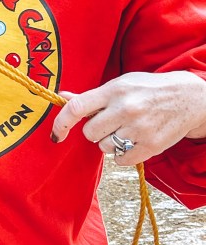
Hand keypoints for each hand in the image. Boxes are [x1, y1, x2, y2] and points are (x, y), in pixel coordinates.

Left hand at [51, 71, 205, 163]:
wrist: (187, 98)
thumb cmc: (148, 89)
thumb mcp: (121, 84)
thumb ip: (92, 95)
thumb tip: (62, 96)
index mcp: (114, 90)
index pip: (77, 108)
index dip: (60, 123)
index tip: (56, 135)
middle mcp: (125, 109)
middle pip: (89, 133)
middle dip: (94, 131)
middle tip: (110, 123)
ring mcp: (138, 129)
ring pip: (103, 147)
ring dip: (109, 142)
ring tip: (126, 129)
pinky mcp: (150, 146)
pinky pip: (120, 160)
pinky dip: (123, 154)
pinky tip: (134, 140)